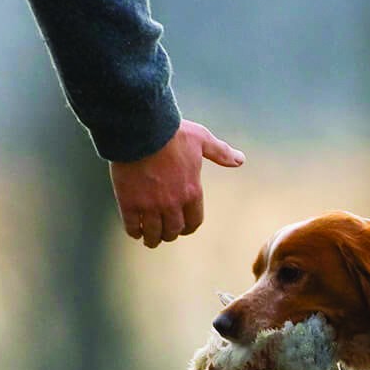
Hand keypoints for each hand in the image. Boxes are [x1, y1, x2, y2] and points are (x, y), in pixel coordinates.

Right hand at [110, 119, 244, 248]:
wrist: (143, 130)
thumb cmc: (173, 133)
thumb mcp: (203, 140)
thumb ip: (221, 153)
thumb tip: (240, 160)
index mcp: (192, 191)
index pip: (194, 221)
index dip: (188, 227)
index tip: (183, 228)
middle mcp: (172, 203)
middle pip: (173, 230)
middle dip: (170, 234)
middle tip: (165, 234)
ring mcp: (150, 205)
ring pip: (153, 232)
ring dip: (152, 238)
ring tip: (149, 239)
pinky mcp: (129, 202)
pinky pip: (132, 225)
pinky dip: (134, 231)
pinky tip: (134, 231)